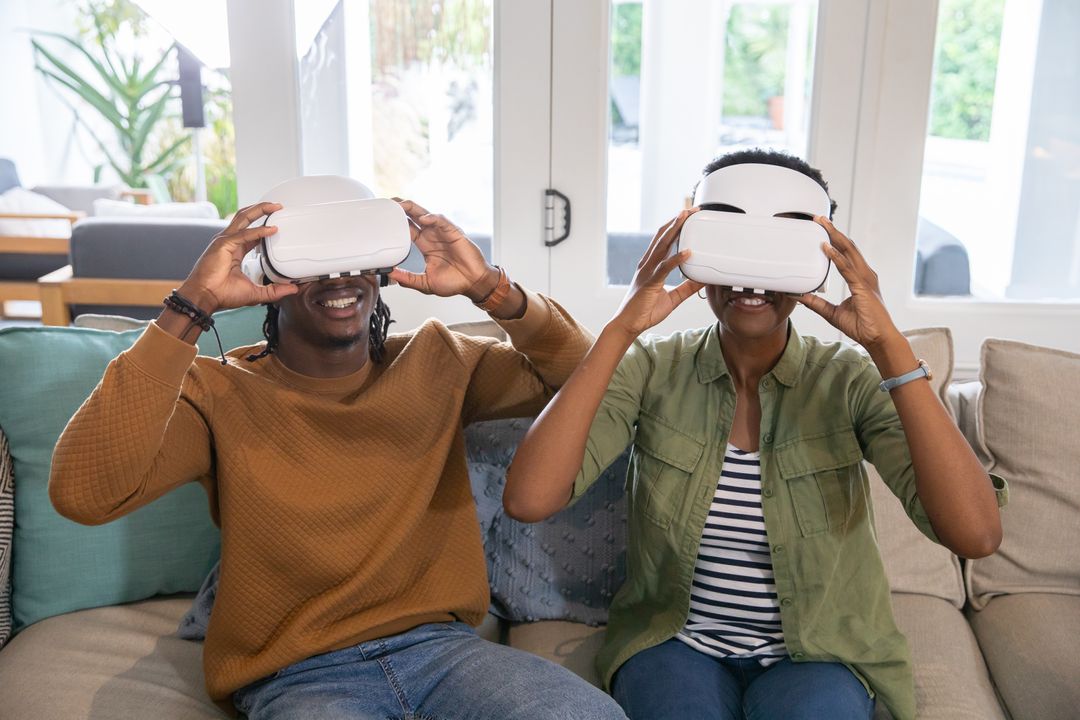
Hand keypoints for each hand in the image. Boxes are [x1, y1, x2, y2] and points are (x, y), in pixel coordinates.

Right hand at [178, 202, 298, 313]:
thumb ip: (274, 291)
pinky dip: (258, 231)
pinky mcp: (222, 245)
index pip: (251, 232)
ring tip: (275, 207)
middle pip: (245, 218)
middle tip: (279, 206)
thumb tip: (292, 289)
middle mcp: (229, 242)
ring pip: (243, 218)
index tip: (278, 224)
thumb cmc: (222, 294)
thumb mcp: (255, 293)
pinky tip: (271, 230)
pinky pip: (243, 234)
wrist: (205, 297)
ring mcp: (224, 241)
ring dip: (259, 210)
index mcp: (235, 250)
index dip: (264, 226)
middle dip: (262, 209)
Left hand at [389, 199, 496, 299]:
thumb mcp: (425, 283)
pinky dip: (432, 218)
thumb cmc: (455, 282)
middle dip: (401, 208)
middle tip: (388, 203)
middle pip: (413, 216)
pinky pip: (442, 221)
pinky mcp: (454, 233)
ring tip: (401, 204)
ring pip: (425, 214)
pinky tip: (424, 218)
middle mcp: (432, 236)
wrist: (473, 283)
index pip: (407, 228)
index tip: (384, 217)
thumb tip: (391, 275)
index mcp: (425, 245)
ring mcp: (442, 233)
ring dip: (413, 208)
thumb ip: (408, 279)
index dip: (396, 221)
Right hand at [610, 209, 703, 339]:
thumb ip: (687, 288)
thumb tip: (703, 280)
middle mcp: (648, 264)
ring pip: (662, 246)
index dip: (675, 226)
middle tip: (691, 209)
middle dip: (677, 221)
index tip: (688, 216)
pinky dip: (676, 259)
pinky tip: (688, 252)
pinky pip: (664, 268)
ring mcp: (647, 272)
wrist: (628, 325)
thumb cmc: (645, 311)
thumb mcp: (673, 298)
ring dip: (674, 230)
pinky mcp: (649, 283)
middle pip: (663, 236)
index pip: (664, 240)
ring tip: (685, 218)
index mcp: (652, 265)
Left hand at [797, 216, 900, 350]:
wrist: (878, 338)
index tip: (821, 228)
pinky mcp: (863, 288)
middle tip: (819, 218)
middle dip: (833, 231)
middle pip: (847, 246)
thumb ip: (816, 303)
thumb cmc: (862, 326)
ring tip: (822, 224)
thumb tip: (799, 296)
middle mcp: (864, 274)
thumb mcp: (832, 312)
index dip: (834, 239)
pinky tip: (826, 248)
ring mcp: (865, 279)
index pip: (845, 253)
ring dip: (834, 237)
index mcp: (859, 278)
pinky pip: (847, 269)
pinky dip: (836, 257)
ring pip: (848, 252)